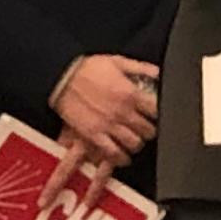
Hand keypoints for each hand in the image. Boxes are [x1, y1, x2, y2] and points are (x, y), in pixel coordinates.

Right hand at [51, 54, 159, 175]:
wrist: (61, 77)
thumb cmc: (86, 68)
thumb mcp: (117, 62)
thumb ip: (139, 68)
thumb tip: (157, 72)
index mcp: (131, 93)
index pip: (156, 111)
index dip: (158, 114)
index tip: (155, 114)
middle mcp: (123, 112)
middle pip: (148, 130)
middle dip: (150, 130)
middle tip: (146, 129)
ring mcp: (109, 125)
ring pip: (134, 144)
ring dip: (137, 144)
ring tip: (135, 141)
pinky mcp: (94, 135)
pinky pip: (113, 153)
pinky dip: (121, 158)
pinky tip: (123, 156)